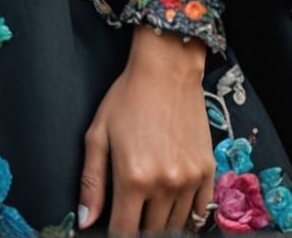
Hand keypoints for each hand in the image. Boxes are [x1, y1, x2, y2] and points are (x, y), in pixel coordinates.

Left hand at [79, 28, 213, 232]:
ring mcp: (189, 180)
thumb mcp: (98, 134)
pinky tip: (173, 208)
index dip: (115, 235)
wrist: (167, 70)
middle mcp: (164, 184)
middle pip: (151, 232)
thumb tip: (85, 221)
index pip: (124, 231)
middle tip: (131, 213)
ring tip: (149, 210)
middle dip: (138, 229)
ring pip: (175, 226)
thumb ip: (91, 182)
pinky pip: (199, 212)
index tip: (113, 229)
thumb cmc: (127, 98)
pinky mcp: (207, 172)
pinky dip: (187, 217)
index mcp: (133, 178)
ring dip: (160, 225)